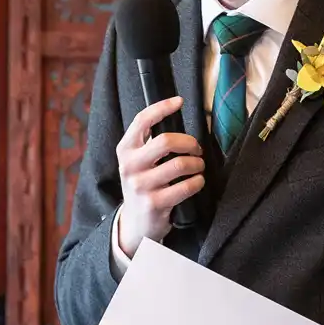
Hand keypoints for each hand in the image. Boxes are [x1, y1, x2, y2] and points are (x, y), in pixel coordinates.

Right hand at [115, 96, 205, 253]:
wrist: (135, 222)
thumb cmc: (143, 184)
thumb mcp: (137, 161)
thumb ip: (148, 141)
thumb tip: (175, 115)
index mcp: (125, 150)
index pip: (142, 120)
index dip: (162, 107)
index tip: (179, 102)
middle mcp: (130, 166)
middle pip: (166, 141)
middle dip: (189, 143)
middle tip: (196, 149)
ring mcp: (140, 186)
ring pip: (179, 165)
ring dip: (197, 165)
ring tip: (198, 167)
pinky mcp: (154, 203)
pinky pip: (185, 187)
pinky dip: (197, 182)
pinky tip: (197, 182)